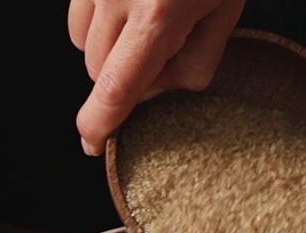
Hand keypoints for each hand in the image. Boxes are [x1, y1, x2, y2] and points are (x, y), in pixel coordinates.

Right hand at [69, 0, 244, 155]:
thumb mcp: (225, 10)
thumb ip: (197, 61)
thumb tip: (161, 88)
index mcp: (158, 16)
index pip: (116, 88)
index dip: (99, 124)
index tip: (94, 144)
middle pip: (98, 71)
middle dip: (123, 77)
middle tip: (164, 52)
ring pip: (82, 43)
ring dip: (108, 48)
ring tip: (146, 20)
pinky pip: (79, 12)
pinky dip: (99, 20)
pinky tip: (129, 1)